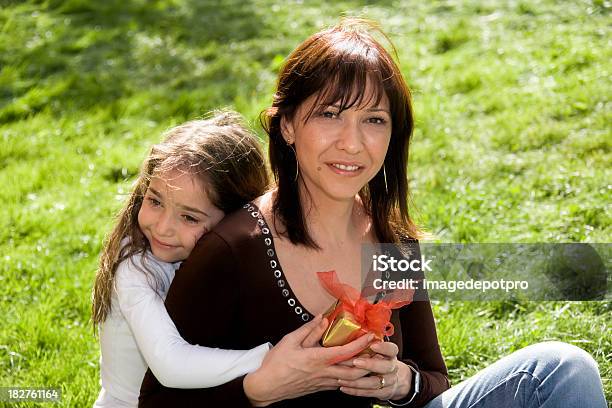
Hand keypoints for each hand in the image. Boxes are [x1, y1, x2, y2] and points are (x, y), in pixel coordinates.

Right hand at [243, 315, 372, 405]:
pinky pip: (339, 384)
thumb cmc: (276, 364)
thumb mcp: (290, 341)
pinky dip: (348, 378)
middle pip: (355, 371)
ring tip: (367, 360)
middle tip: (376, 352)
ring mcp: (322, 382)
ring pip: (349, 380)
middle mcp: (324, 372)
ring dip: (361, 371)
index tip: (370, 335)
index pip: (346, 351)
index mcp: (318, 358)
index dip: (361, 343)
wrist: (266, 386)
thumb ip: (309, 329)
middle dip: (369, 362)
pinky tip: (349, 371)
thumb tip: (322, 318)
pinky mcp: (318, 388)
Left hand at [337, 341, 412, 400]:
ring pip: (375, 382)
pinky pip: (370, 393)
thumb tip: (339, 323)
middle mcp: (392, 367)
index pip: (391, 349)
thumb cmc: (378, 358)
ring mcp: (389, 381)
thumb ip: (364, 339)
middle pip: (385, 366)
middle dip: (370, 364)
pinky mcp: (383, 392)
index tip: (372, 345)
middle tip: (355, 362)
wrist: (391, 378)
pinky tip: (344, 387)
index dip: (383, 348)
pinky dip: (356, 391)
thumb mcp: (375, 347)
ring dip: (358, 381)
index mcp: (390, 353)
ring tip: (341, 378)